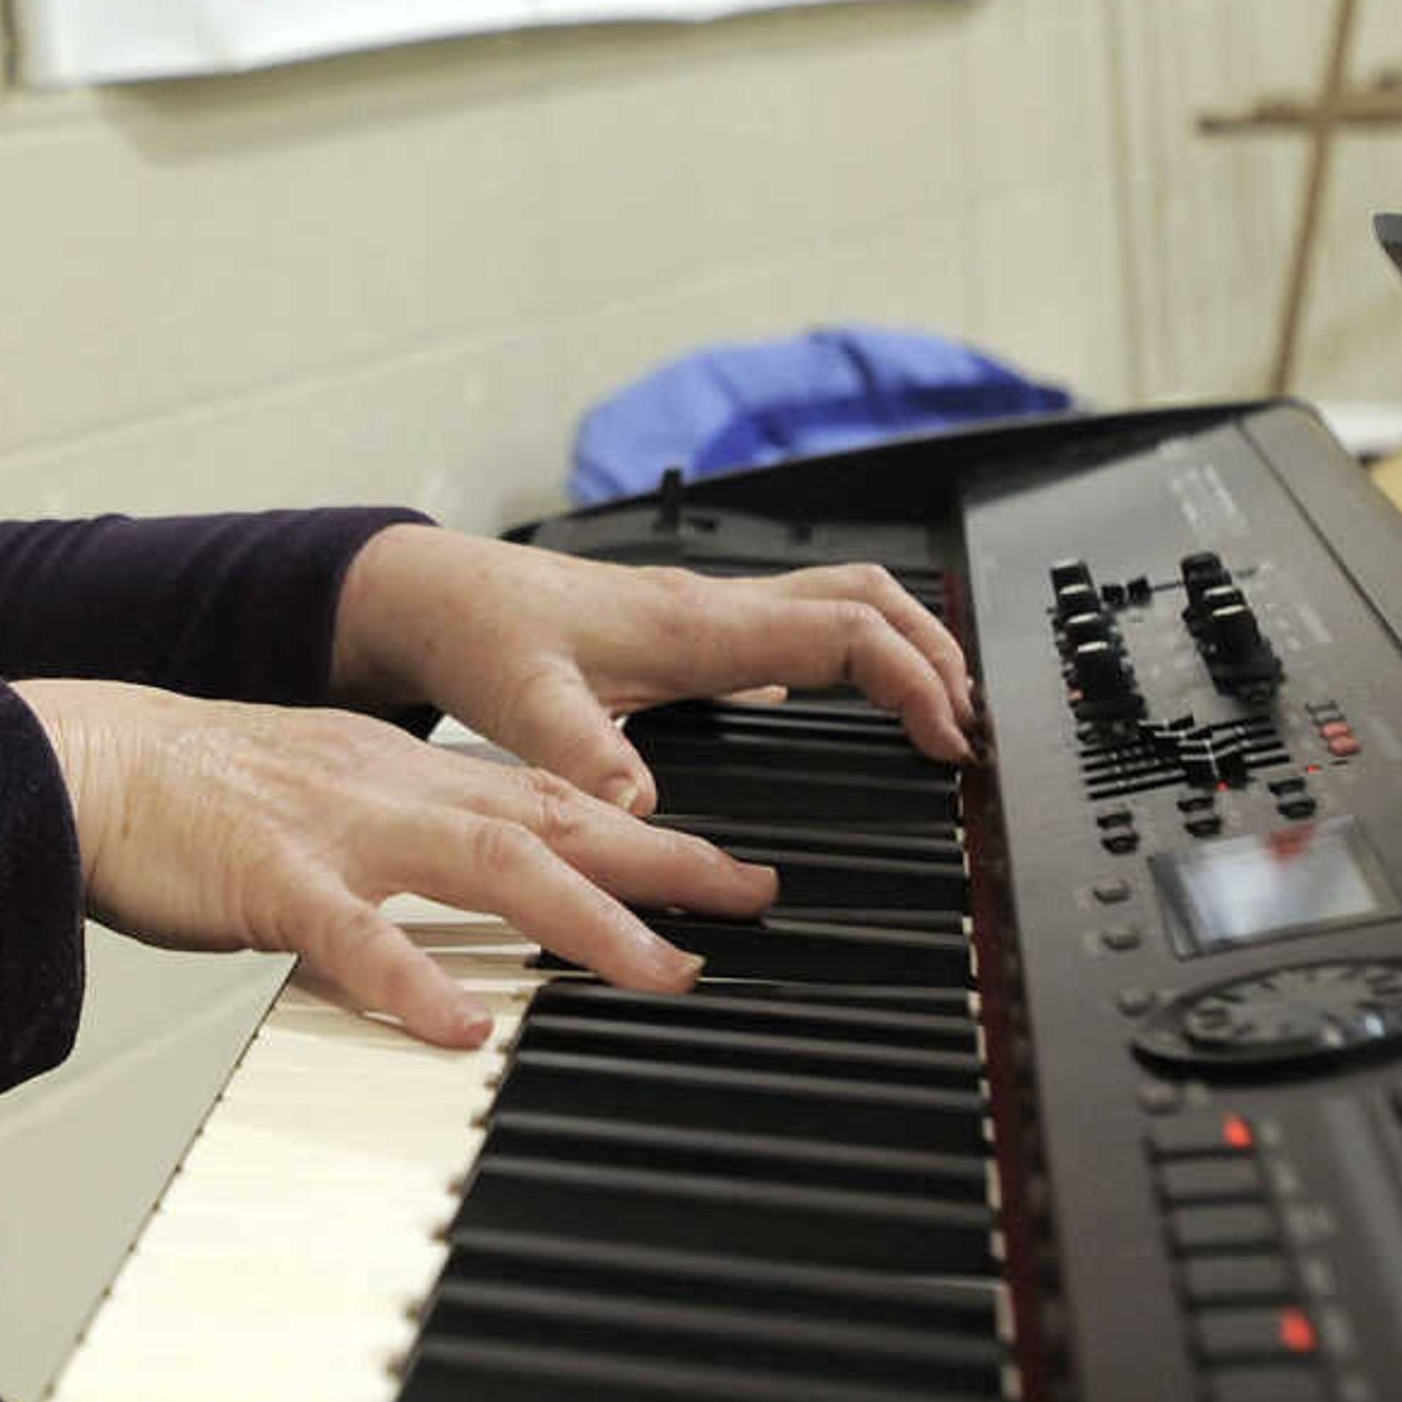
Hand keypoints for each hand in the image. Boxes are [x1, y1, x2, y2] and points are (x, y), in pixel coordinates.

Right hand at [10, 679, 775, 1046]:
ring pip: (486, 862)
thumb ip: (387, 877)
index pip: (549, 798)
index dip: (647, 831)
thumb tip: (441, 956)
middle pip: (552, 819)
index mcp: (399, 773)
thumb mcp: (313, 816)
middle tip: (754, 897)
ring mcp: (335, 828)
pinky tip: (460, 1028)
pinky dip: (412, 979)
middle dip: (663, 862)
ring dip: (584, 920)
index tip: (729, 866)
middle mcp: (389, 788)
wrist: (81, 757)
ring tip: (660, 972)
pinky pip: (351, 933)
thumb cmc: (187, 800)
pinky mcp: (268, 877)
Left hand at [328, 524, 979, 812]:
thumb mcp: (518, 700)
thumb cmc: (474, 632)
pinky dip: (849, 657)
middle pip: (868, 599)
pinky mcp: (686, 631)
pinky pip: (796, 626)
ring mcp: (703, 614)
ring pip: (837, 602)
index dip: (914, 677)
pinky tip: (849, 709)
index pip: (845, 628)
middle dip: (938, 652)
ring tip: (940, 713)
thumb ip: (583, 753)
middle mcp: (711, 608)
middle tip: (973, 729)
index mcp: (694, 624)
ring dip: (901, 645)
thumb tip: (643, 809)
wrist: (428, 593)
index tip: (951, 739)